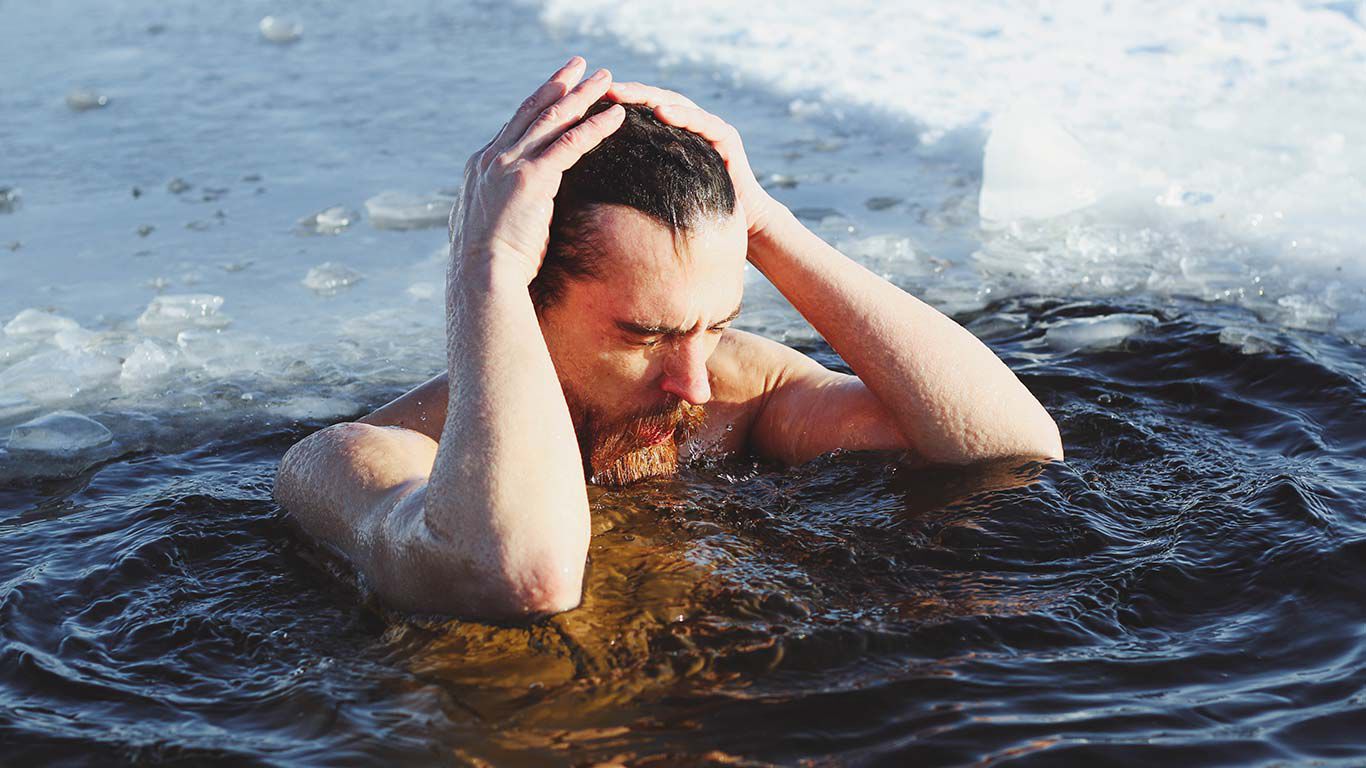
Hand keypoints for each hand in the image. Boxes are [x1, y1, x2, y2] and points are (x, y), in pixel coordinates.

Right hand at [449, 56, 625, 284]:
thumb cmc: (488, 264)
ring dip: (582, 95)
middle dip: (559, 85)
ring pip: (553, 119)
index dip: (538, 103)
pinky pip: (571, 144)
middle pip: (532, 110)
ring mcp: (510, 164)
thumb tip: (505, 214)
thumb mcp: (487, 226)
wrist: (480, 277)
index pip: (515, 125)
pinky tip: (616, 115)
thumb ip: (497, 208)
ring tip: (606, 78)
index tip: (556, 87)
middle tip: (580, 65)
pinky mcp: (531, 178)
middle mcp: (493, 157)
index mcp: (481, 166)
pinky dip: (595, 126)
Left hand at [606, 81, 781, 239]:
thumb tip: (596, 188)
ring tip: (624, 94)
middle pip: (656, 100)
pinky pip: (703, 121)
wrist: (742, 221)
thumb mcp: (662, 190)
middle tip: (604, 88)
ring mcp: (710, 127)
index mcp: (673, 135)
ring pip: (676, 104)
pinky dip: (683, 115)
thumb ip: (640, 179)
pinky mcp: (727, 137)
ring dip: (650, 97)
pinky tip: (663, 111)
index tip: (590, 102)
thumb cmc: (697, 210)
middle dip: (630, 93)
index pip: (642, 111)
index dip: (619, 105)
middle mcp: (691, 125)